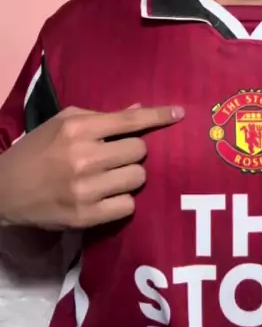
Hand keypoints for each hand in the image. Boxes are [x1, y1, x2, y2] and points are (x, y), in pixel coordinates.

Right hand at [0, 105, 183, 229]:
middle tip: (116, 156)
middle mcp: (84, 157)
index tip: (180, 114)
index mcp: (78, 128)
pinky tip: (106, 196)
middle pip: (139, 151)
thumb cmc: (37, 150)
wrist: (5, 190)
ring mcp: (86, 189)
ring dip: (129, 176)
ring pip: (137, 177)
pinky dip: (122, 200)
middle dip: (133, 152)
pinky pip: (128, 205)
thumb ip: (101, 117)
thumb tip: (138, 111)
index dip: (158, 117)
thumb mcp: (62, 123)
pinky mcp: (86, 216)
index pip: (129, 122)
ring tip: (110, 176)